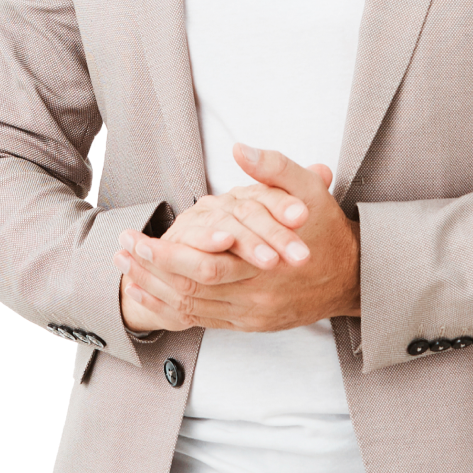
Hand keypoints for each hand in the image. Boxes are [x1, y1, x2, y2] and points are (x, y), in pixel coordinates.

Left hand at [114, 144, 359, 333]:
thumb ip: (274, 168)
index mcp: (264, 265)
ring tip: (124, 269)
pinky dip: (171, 308)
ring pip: (191, 310)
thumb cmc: (326, 228)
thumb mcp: (308, 190)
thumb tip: (240, 148)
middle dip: (149, 270)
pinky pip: (202, 321)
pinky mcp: (249, 323)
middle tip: (120, 250)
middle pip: (187, 291)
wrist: (353, 275)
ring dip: (154, 289)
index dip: (163, 254)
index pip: (201, 266)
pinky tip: (151, 293)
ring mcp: (251, 315)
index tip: (135, 236)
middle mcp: (254, 297)